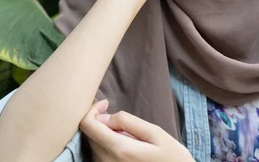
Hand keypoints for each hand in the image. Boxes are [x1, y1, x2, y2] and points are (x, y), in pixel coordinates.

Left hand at [79, 100, 193, 161]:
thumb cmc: (171, 157)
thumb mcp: (155, 133)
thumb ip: (127, 122)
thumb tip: (104, 116)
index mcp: (118, 149)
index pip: (87, 125)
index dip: (92, 109)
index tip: (106, 103)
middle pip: (88, 134)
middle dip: (99, 119)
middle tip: (115, 113)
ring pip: (93, 144)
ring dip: (102, 133)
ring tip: (123, 131)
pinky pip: (99, 155)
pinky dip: (105, 144)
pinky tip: (122, 142)